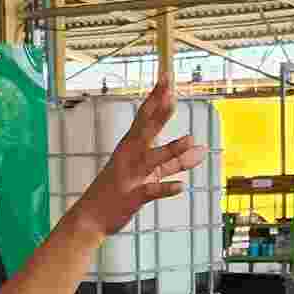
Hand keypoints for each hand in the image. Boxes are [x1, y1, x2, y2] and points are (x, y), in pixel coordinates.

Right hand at [72, 78, 204, 236]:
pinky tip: (182, 186)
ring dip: (172, 149)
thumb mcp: (150, 172)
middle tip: (172, 94)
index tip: (167, 76)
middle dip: (160, 113)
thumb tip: (202, 149)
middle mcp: (129, 156)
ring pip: (153, 160)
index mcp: (131, 146)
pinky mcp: (132, 197)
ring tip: (192, 139)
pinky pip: (151, 191)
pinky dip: (166, 188)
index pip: (145, 116)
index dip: (157, 96)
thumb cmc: (121, 189)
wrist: (91, 216)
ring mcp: (130, 176)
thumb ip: (177, 160)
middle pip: (146, 130)